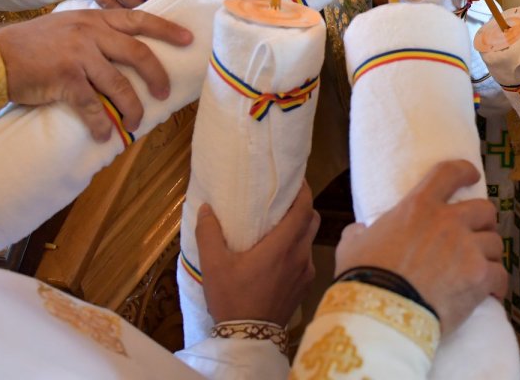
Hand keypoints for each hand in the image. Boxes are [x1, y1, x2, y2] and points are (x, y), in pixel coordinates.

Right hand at [0, 9, 192, 141]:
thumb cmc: (31, 44)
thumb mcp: (67, 26)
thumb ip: (94, 31)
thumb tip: (121, 45)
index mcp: (94, 19)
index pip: (139, 20)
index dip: (166, 30)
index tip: (188, 39)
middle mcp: (91, 34)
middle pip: (138, 53)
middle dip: (157, 75)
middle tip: (165, 92)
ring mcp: (79, 56)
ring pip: (119, 85)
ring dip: (131, 107)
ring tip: (135, 122)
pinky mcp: (65, 79)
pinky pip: (92, 106)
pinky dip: (101, 123)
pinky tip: (106, 135)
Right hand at [197, 182, 320, 325]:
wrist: (248, 338)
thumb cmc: (232, 298)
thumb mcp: (214, 265)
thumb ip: (209, 234)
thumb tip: (207, 208)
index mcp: (282, 246)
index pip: (305, 209)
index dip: (304, 191)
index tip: (296, 180)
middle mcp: (300, 255)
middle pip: (312, 221)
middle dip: (303, 207)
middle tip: (286, 200)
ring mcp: (305, 272)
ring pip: (310, 241)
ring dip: (300, 230)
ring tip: (281, 227)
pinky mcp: (304, 287)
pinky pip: (306, 259)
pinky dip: (298, 250)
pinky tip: (280, 255)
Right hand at [335, 159, 506, 333]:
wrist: (381, 313)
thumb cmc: (363, 277)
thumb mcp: (352, 246)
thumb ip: (359, 233)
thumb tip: (358, 231)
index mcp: (419, 206)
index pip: (449, 173)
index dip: (465, 171)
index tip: (473, 175)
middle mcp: (449, 221)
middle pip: (484, 210)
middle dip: (484, 222)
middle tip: (478, 234)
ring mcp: (467, 248)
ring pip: (495, 243)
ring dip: (489, 255)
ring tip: (482, 268)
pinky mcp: (479, 276)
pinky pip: (500, 274)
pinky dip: (498, 284)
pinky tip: (492, 292)